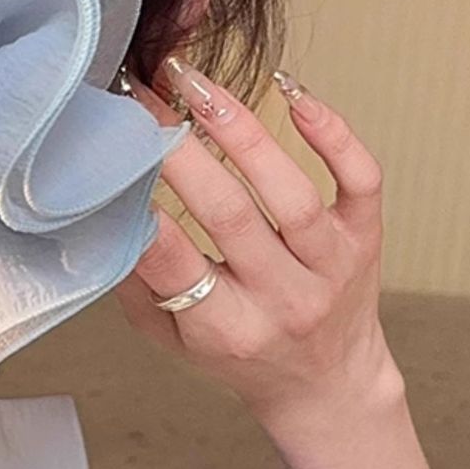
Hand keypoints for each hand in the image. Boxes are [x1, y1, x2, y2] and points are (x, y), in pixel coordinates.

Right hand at [116, 56, 399, 430]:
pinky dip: (333, 133)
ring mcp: (331, 266)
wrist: (327, 383)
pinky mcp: (366, 237)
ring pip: (289, 192)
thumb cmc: (239, 356)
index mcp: (228, 330)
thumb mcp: (171, 339)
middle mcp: (284, 299)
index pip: (176, 264)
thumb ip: (136, 283)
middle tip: (145, 101)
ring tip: (197, 85)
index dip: (141, 209)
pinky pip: (359, 179)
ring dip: (240, 130)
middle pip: (230, 215)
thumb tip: (103, 209)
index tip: (114, 158)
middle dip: (181, 151)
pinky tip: (293, 94)